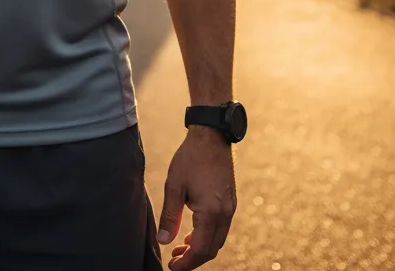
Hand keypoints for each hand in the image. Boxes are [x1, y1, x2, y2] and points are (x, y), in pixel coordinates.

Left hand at [157, 128, 236, 269]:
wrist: (212, 137)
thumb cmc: (190, 158)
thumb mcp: (174, 185)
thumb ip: (170, 215)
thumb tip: (164, 241)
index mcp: (211, 212)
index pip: (201, 249)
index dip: (187, 263)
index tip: (172, 268)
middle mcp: (225, 214)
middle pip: (211, 249)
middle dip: (193, 260)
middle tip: (173, 261)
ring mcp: (230, 209)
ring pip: (217, 240)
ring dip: (200, 249)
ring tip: (179, 250)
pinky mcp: (230, 203)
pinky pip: (220, 229)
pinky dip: (207, 237)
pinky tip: (191, 235)